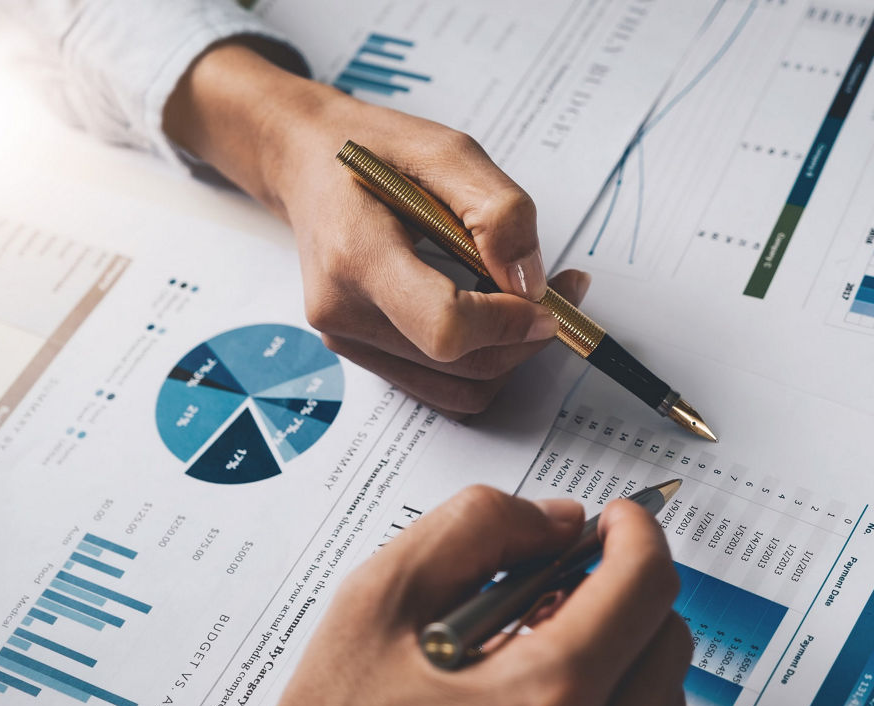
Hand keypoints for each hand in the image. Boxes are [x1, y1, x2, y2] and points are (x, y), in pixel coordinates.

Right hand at [166, 43, 589, 414]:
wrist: (308, 163)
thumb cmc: (375, 152)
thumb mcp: (446, 150)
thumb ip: (498, 211)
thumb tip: (531, 282)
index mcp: (356, 256)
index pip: (445, 327)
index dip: (508, 324)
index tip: (548, 300)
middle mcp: (344, 312)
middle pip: (462, 364)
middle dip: (527, 336)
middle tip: (565, 291)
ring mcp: (349, 340)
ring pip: (460, 387)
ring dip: (513, 354)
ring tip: (535, 300)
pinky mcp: (364, 353)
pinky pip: (443, 384)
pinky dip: (485, 360)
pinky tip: (499, 316)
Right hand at [272, 486, 690, 705]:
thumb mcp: (379, 601)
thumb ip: (474, 530)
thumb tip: (556, 519)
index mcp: (546, 696)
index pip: (645, 587)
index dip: (637, 532)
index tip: (617, 519)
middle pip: (667, 642)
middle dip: (626, 591)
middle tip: (564, 581)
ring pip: (659, 697)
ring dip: (620, 651)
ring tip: (536, 647)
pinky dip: (610, 700)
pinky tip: (539, 693)